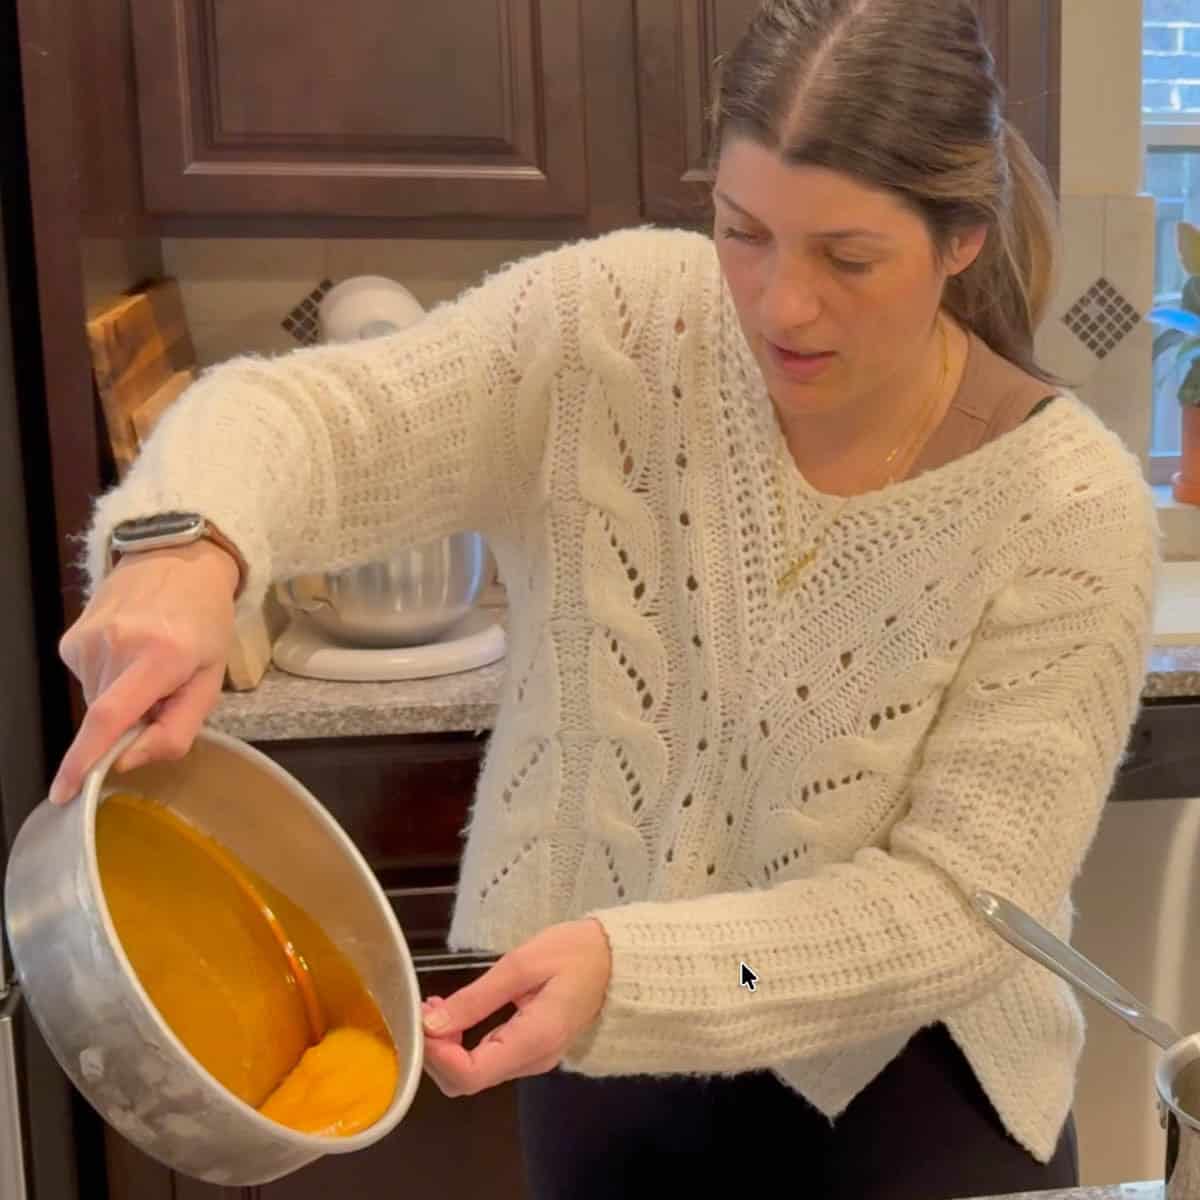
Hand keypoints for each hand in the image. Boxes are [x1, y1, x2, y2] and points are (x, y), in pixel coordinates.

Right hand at [49, 541, 239, 804]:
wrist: (178, 562)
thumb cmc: (205, 624)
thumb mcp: (211, 681)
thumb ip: (177, 730)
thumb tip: (126, 761)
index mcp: (160, 657)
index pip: (110, 718)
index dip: (83, 761)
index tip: (64, 793)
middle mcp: (116, 646)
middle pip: (108, 718)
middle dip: (132, 722)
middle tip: (163, 692)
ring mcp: (88, 639)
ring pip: (96, 701)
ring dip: (121, 699)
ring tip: (149, 664)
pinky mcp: (71, 639)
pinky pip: (87, 681)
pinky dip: (108, 681)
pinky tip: (129, 652)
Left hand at [421, 918, 611, 1097]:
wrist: (620, 959)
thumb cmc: (576, 953)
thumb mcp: (522, 964)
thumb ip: (477, 998)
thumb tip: (431, 1025)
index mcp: (533, 1041)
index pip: (469, 1075)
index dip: (436, 1055)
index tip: (422, 1020)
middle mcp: (532, 1061)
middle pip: (466, 1080)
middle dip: (436, 1049)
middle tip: (427, 1008)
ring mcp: (534, 1059)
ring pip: (474, 1072)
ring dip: (447, 1044)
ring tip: (437, 1005)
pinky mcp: (532, 1050)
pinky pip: (488, 1059)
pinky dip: (463, 1042)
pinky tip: (456, 1013)